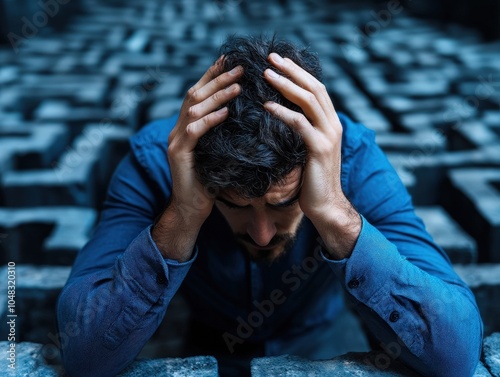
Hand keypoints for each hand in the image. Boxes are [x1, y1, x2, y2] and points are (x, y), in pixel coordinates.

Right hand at [152, 57, 241, 260]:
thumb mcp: (217, 153)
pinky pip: (194, 132)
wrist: (190, 210)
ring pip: (194, 109)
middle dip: (217, 79)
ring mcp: (176, 141)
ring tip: (238, 84)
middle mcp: (177, 130)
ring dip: (217, 95)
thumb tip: (244, 118)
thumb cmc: (208, 183)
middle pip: (195, 96)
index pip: (199, 95)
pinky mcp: (178, 155)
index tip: (230, 61)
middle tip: (239, 67)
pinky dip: (210, 120)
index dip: (213, 77)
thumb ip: (223, 135)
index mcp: (186, 127)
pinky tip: (225, 112)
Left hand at [263, 53, 359, 258]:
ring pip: (308, 101)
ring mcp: (328, 136)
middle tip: (270, 58)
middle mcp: (333, 125)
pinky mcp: (319, 149)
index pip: (316, 90)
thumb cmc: (313, 180)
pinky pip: (299, 124)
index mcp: (330, 123)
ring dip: (285, 85)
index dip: (298, 73)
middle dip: (291, 70)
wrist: (326, 205)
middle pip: (313, 88)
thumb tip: (281, 117)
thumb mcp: (307, 150)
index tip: (279, 62)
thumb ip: (302, 132)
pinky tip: (266, 106)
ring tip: (265, 74)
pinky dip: (282, 113)